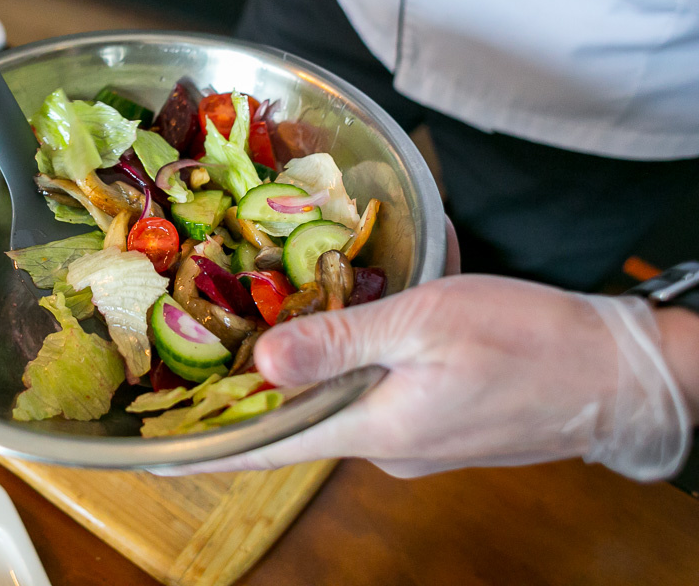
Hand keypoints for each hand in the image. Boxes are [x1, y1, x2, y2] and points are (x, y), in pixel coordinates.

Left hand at [160, 274, 690, 479]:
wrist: (620, 375)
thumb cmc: (529, 343)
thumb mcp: (425, 325)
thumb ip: (339, 343)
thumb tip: (264, 363)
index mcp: (372, 428)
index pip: (265, 446)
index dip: (206, 447)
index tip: (153, 450)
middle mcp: (384, 444)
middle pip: (295, 420)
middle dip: (250, 390)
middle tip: (200, 354)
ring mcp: (413, 437)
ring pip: (336, 400)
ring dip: (303, 369)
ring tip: (264, 327)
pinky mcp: (437, 420)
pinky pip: (375, 392)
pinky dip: (349, 362)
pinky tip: (346, 325)